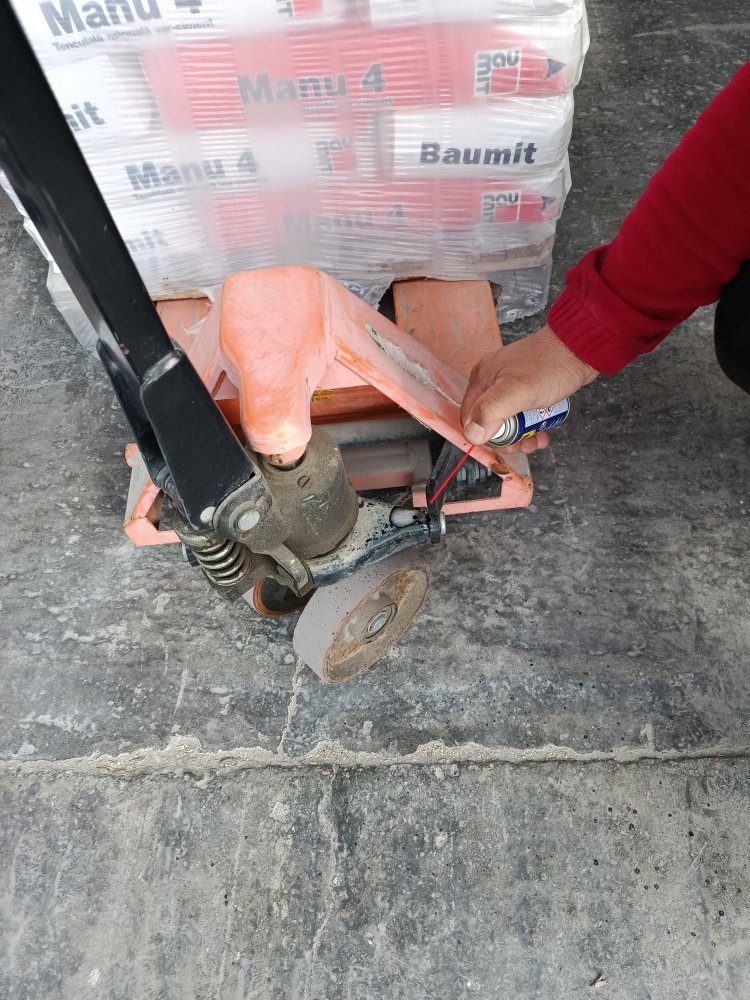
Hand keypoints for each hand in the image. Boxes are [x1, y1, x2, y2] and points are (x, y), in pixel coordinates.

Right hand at [461, 324, 598, 453]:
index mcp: (482, 379)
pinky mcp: (526, 388)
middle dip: (506, 439)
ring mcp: (509, 384)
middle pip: (488, 421)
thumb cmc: (550, 366)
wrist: (580, 349)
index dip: (486, 436)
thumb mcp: (517, 391)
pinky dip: (530, 426)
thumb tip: (473, 435)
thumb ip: (490, 412)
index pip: (470, 418)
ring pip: (507, 420)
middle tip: (523, 445)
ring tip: (535, 441)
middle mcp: (492, 381)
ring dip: (520, 436)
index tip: (506, 444)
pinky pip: (521, 414)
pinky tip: (542, 432)